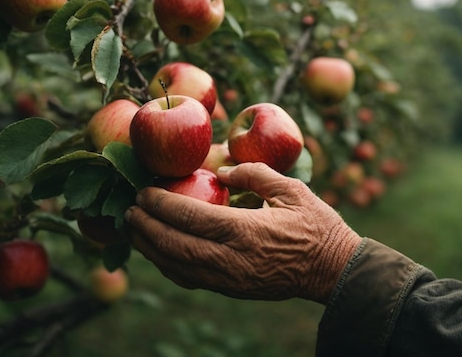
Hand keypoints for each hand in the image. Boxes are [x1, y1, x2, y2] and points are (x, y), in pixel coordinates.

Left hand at [124, 162, 361, 303]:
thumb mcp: (290, 189)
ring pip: (176, 267)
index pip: (189, 217)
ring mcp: (229, 279)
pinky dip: (168, 266)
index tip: (144, 191)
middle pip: (173, 245)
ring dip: (150, 248)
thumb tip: (220, 172)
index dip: (160, 204)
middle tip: (129, 209)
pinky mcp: (231, 289)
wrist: (333, 270)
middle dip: (146, 227)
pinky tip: (159, 253)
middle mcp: (230, 259)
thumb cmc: (316, 225)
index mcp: (244, 231)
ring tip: (134, 230)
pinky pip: (190, 279)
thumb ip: (253, 175)